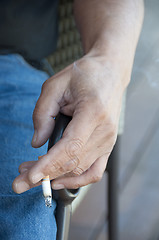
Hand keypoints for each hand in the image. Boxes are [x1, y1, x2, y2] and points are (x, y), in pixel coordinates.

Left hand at [12, 55, 126, 192]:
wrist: (110, 73)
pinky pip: (94, 171)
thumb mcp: (55, 85)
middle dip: (45, 175)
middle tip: (20, 181)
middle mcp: (105, 131)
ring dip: (56, 177)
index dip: (50, 164)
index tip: (30, 177)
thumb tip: (37, 143)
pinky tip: (60, 181)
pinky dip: (77, 180)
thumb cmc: (84, 75)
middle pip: (73, 163)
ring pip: (81, 170)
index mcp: (93, 112)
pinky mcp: (108, 145)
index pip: (70, 147)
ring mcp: (109, 141)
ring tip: (33, 175)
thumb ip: (43, 113)